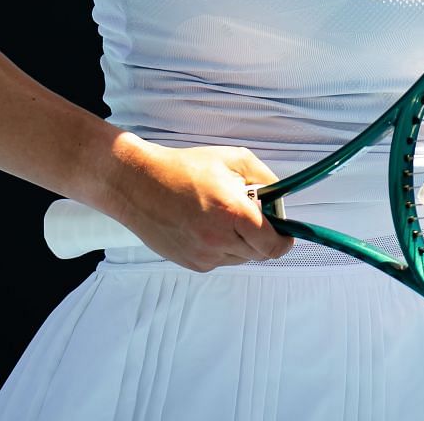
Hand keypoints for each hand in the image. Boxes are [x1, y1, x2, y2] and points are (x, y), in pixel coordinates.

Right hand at [111, 141, 294, 270]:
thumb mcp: (233, 160)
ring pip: (240, 258)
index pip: (274, 244)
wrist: (138, 183)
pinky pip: (219, 260)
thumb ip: (266, 180)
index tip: (285, 232)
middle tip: (249, 214)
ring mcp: (203, 255)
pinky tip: (205, 225)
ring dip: (240, 242)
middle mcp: (218, 239)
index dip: (284, 239)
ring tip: (221, 216)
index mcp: (233, 213)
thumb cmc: (183, 168)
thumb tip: (281, 200)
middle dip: (262, 236)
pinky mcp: (191, 263)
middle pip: (259, 253)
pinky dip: (221, 246)